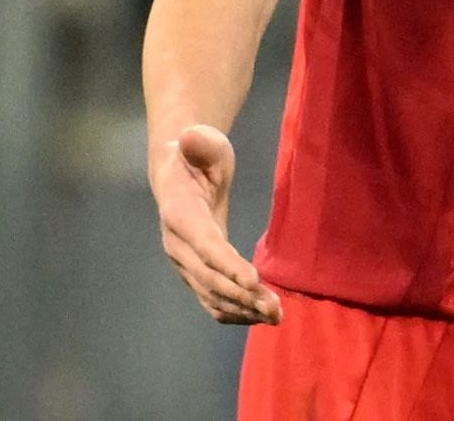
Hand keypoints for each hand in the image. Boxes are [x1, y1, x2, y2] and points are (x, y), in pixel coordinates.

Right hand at [153, 124, 281, 324]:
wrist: (180, 172)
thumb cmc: (198, 154)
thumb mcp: (204, 141)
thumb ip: (201, 142)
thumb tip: (189, 136)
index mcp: (179, 214)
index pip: (204, 245)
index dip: (227, 265)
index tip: (253, 281)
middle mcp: (177, 245)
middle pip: (210, 278)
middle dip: (242, 295)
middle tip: (276, 308)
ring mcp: (184, 263)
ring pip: (211, 296)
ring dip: (243, 309)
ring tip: (276, 316)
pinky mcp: (195, 272)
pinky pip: (212, 300)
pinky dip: (236, 312)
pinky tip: (261, 317)